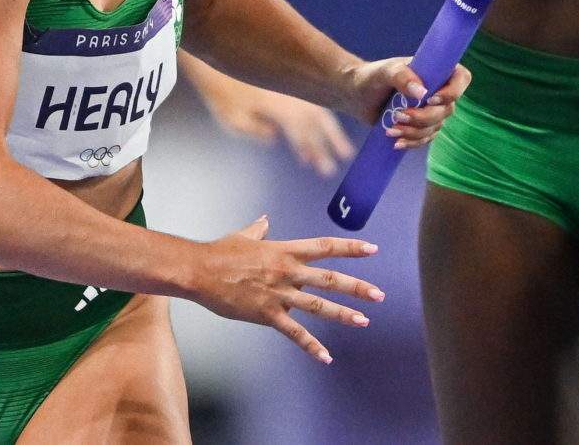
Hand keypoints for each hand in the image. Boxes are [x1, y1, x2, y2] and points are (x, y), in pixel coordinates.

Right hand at [189, 216, 383, 362]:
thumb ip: (259, 229)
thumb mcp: (243, 235)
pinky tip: (326, 357)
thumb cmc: (220, 252)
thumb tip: (264, 220)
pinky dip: (311, 346)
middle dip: (357, 287)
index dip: (350, 248)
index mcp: (285, 251)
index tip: (372, 249)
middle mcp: (287, 272)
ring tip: (364, 321)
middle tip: (379, 295)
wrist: (199, 270)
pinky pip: (294, 332)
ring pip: (318, 305)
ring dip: (343, 314)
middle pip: (330, 279)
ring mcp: (279, 294)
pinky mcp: (267, 314)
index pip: (325, 247)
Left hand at [201, 85, 355, 177]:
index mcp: (276, 103)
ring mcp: (292, 89)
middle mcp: (289, 94)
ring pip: (319, 111)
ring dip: (332, 132)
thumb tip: (273, 137)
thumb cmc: (220, 91)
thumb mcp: (229, 114)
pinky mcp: (292, 84)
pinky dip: (322, 118)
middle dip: (327, 144)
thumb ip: (251, 128)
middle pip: (314, 122)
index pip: (299, 129)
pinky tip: (326, 130)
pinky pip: (314, 102)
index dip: (309, 148)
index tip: (317, 166)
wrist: (220, 56)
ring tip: (345, 152)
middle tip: (335, 166)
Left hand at [342, 57, 469, 148]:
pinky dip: (412, 142)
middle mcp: (438, 90)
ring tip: (391, 129)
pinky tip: (396, 142)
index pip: (461, 78)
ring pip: (436, 127)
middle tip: (399, 115)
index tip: (431, 99)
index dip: (453, 92)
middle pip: (447, 110)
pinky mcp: (421, 126)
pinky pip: (425, 139)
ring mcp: (431, 110)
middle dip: (423, 117)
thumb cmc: (372, 77)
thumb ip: (402, 76)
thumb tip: (422, 92)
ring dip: (414, 132)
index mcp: (436, 70)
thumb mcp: (384, 72)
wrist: (357, 95)